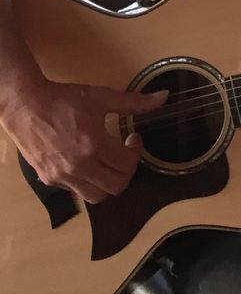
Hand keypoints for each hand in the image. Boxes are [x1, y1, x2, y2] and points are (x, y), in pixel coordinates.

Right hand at [0, 79, 165, 202]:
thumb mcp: (102, 97)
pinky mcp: (49, 179)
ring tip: (108, 164)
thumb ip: (134, 102)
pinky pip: (75, 192)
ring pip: (96, 196)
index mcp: (93, 146)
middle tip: (124, 154)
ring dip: (108, 183)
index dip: (137, 151)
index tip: (132, 137)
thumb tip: (163, 97)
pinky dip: (87, 183)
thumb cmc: (64, 100)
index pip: (127, 164)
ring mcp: (62, 176)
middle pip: (116, 186)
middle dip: (127, 171)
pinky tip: (88, 164)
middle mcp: (78, 166)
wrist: (25, 105)